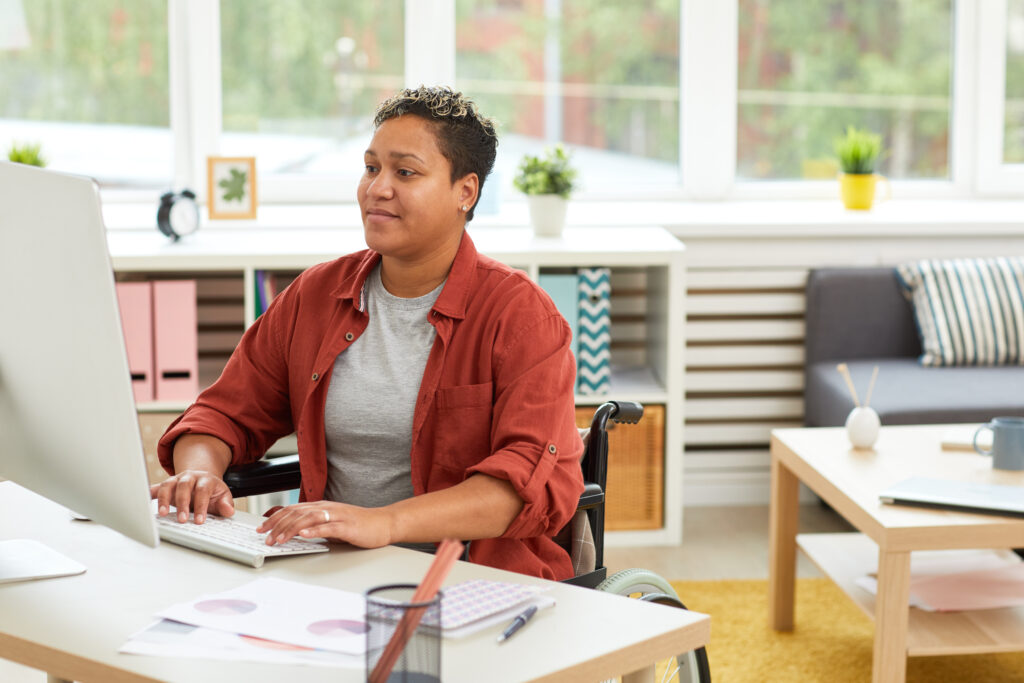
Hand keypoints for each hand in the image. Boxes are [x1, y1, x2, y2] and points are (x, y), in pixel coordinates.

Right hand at [150, 470, 234, 523]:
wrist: (202, 481)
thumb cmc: (212, 493)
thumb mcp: (223, 497)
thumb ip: (226, 504)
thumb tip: (228, 510)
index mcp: (205, 479)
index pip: (203, 491)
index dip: (201, 505)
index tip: (200, 521)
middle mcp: (190, 477)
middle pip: (184, 486)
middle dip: (183, 503)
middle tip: (182, 520)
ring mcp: (176, 479)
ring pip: (168, 485)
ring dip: (164, 499)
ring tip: (163, 514)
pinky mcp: (166, 485)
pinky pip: (155, 488)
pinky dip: (147, 494)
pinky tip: (140, 501)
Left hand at [257, 502, 394, 548]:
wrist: (383, 523)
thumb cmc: (359, 524)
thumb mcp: (332, 522)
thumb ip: (315, 524)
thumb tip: (295, 530)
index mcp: (321, 507)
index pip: (293, 509)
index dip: (275, 517)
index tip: (262, 527)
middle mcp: (327, 508)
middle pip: (296, 513)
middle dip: (277, 525)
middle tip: (265, 536)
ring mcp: (337, 516)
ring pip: (308, 519)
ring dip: (291, 529)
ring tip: (279, 538)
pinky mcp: (347, 526)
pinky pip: (328, 527)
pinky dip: (314, 530)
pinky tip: (304, 534)